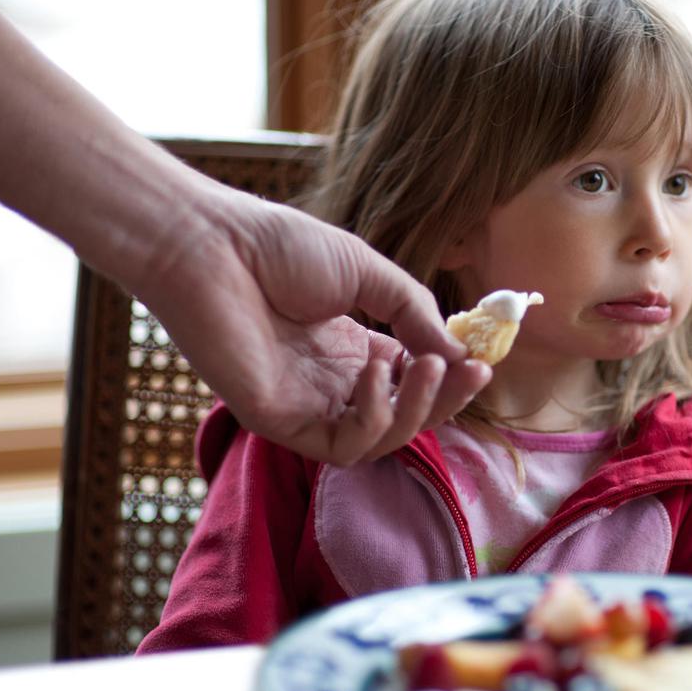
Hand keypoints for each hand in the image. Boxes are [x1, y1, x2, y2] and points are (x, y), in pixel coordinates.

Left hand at [137, 191, 489, 464]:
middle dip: (445, 399)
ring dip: (416, 410)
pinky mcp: (280, 423)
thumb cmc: (278, 248)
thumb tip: (462, 353)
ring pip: (380, 440)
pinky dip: (373, 416)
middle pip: (404, 416)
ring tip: (428, 368)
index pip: (412, 382)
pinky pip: (343, 445)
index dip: (449, 376)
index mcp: (351, 348)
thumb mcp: (367, 271)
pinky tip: (375, 372)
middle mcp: (332, 383)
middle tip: (473, 373)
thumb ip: (413, 313)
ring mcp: (307, 406)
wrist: (211, 245)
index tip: (480, 360)